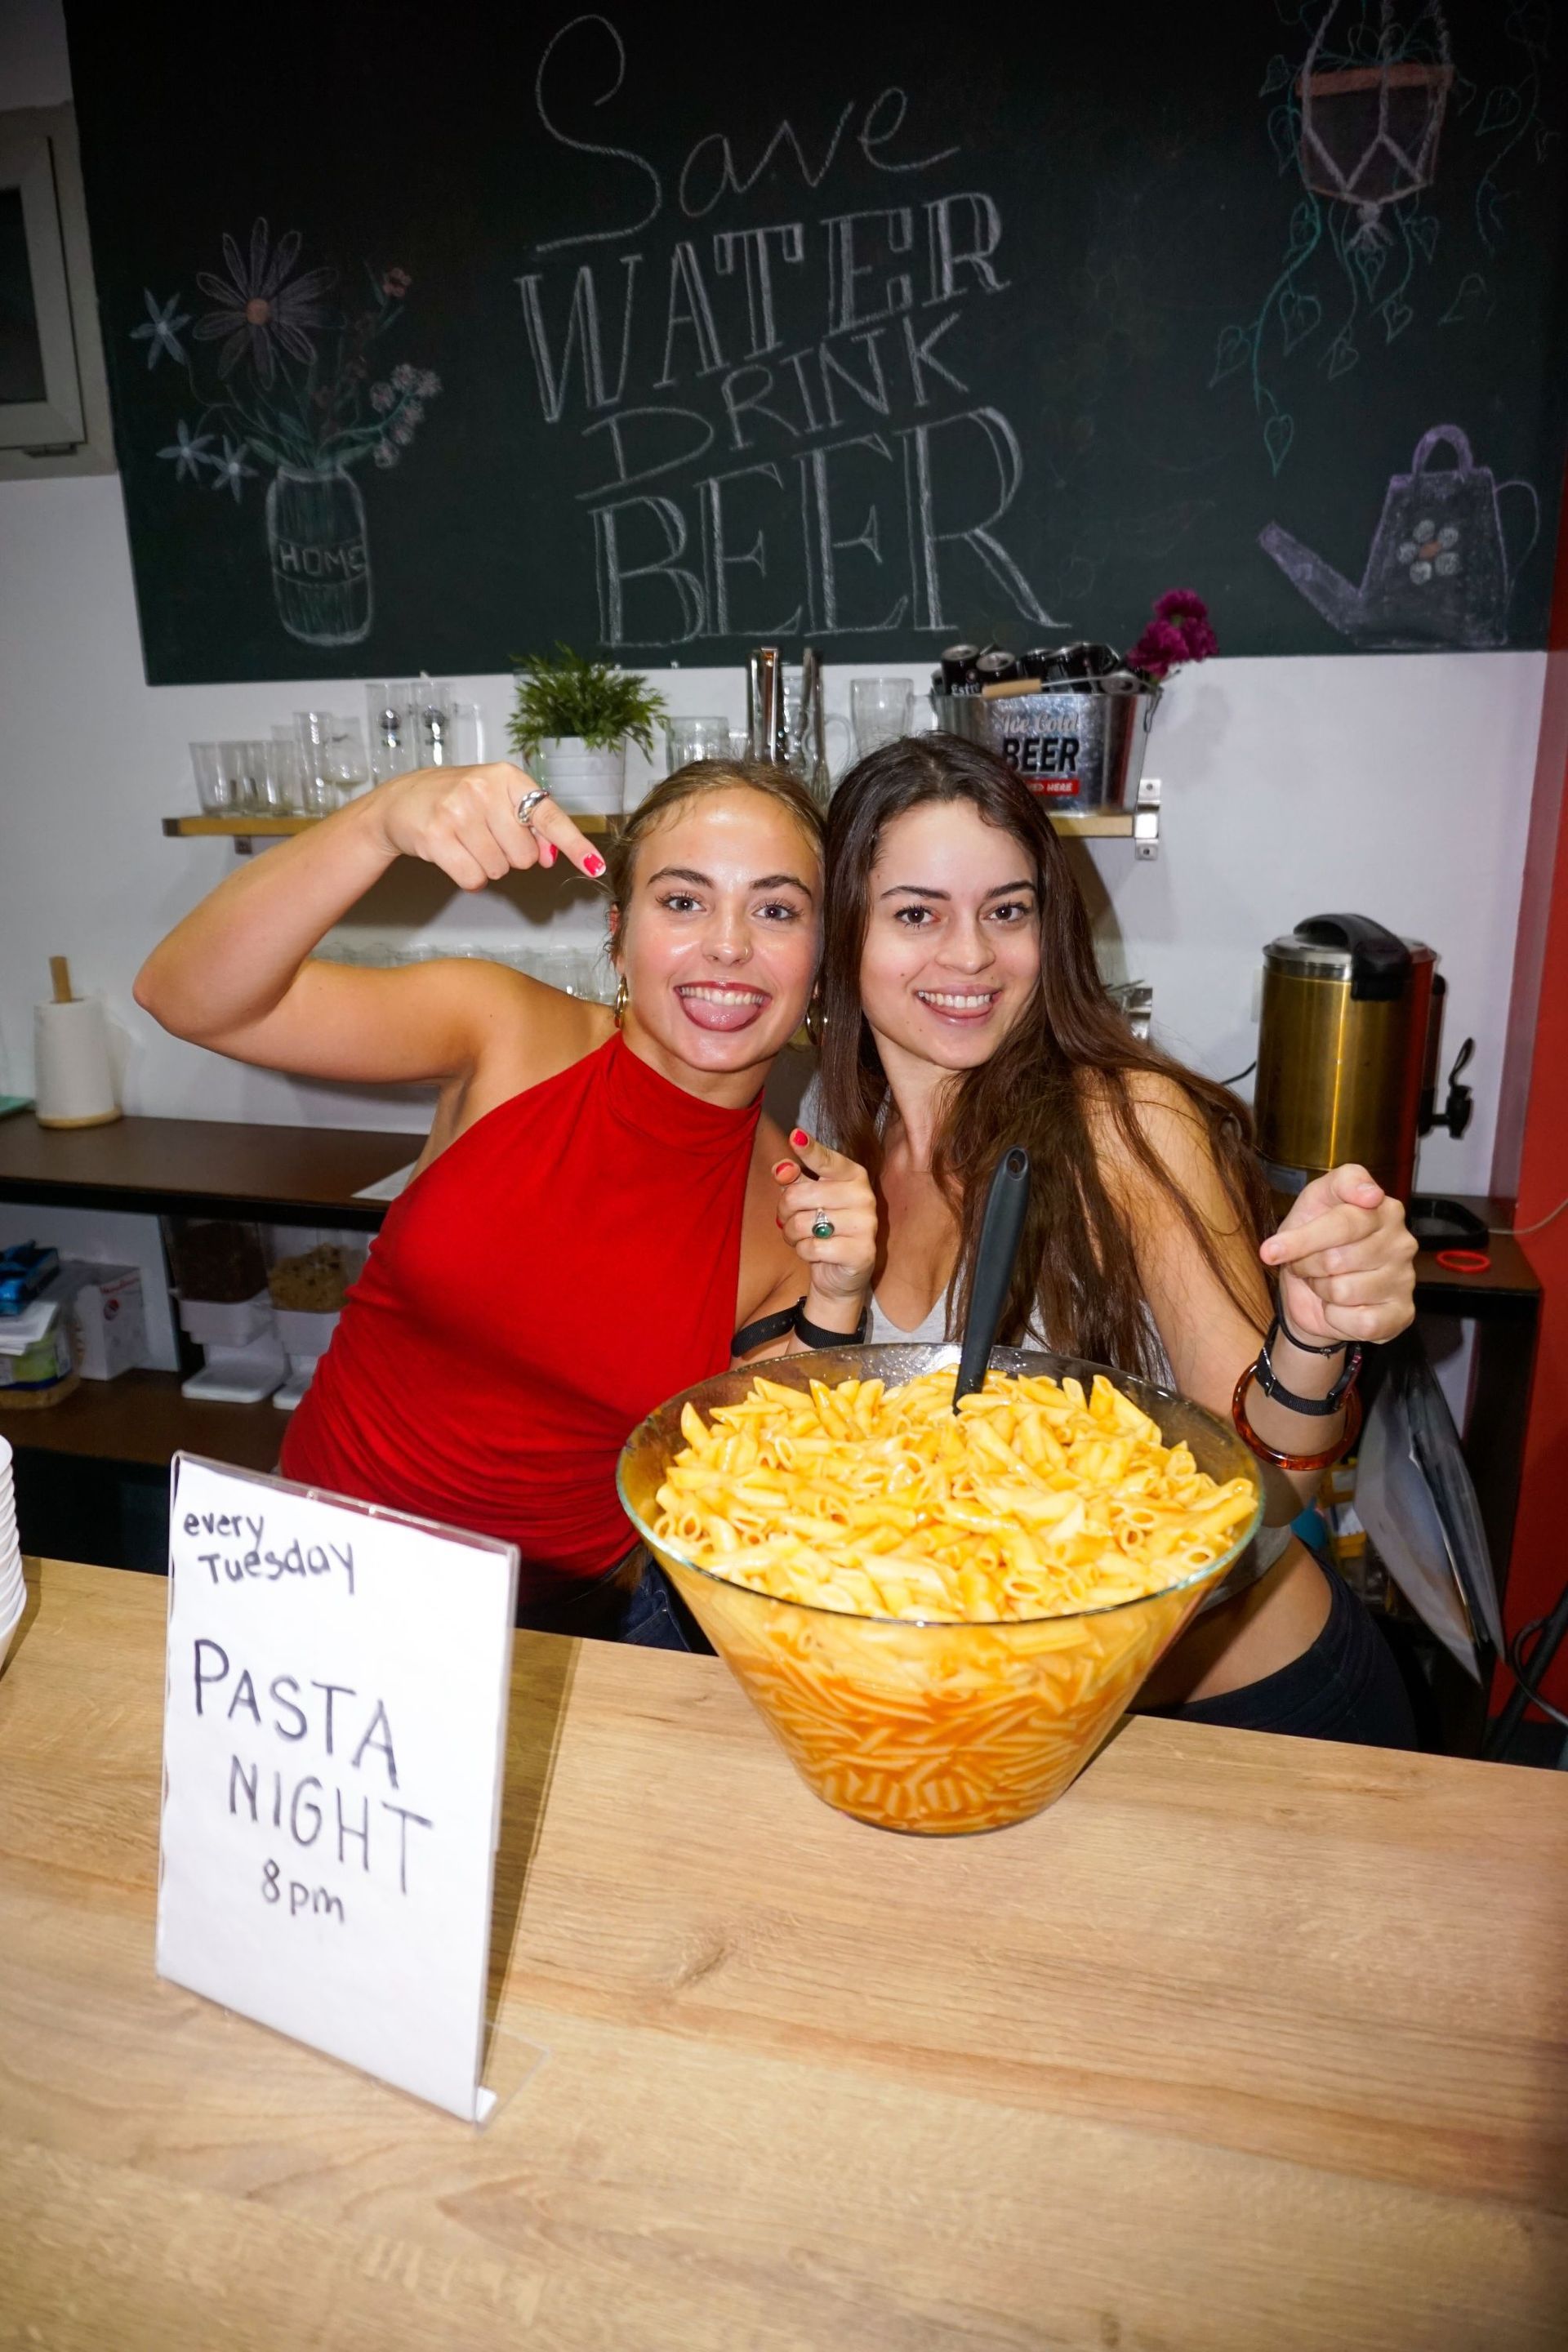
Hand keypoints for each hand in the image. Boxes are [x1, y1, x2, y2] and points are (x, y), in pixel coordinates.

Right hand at [369, 764, 605, 891]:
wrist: (402, 801)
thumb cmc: (457, 800)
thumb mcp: (497, 800)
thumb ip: (531, 825)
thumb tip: (550, 856)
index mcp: (507, 777)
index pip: (549, 817)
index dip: (575, 845)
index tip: (596, 866)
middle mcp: (484, 790)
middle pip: (524, 856)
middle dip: (509, 856)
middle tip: (485, 837)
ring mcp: (458, 812)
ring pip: (499, 870)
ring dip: (486, 866)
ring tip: (466, 842)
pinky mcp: (436, 837)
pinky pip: (473, 878)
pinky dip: (468, 876)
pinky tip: (454, 855)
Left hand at [773, 1128, 877, 1319]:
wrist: (840, 1271)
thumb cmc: (822, 1226)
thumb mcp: (805, 1199)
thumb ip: (793, 1179)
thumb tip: (782, 1169)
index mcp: (853, 1175)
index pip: (827, 1160)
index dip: (809, 1150)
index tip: (795, 1136)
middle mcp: (864, 1195)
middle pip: (800, 1195)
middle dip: (784, 1211)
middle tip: (787, 1219)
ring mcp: (866, 1224)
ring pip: (803, 1223)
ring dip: (792, 1234)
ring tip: (802, 1237)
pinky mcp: (862, 1252)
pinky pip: (812, 1247)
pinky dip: (803, 1251)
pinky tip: (815, 1253)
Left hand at [1259, 1164, 1417, 1345]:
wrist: (1311, 1293)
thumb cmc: (1315, 1241)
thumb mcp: (1315, 1201)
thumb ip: (1341, 1183)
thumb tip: (1371, 1194)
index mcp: (1384, 1210)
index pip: (1344, 1223)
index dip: (1303, 1240)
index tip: (1270, 1251)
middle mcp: (1402, 1243)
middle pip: (1337, 1259)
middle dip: (1308, 1266)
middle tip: (1307, 1265)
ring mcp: (1405, 1279)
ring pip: (1344, 1292)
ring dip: (1322, 1291)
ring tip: (1325, 1284)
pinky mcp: (1402, 1313)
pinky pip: (1361, 1322)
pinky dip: (1338, 1318)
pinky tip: (1342, 1308)